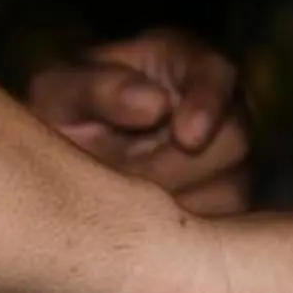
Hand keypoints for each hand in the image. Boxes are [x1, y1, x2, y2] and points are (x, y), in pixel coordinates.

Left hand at [28, 29, 251, 214]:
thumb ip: (100, 89)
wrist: (59, 160)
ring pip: (230, 188)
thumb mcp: (61, 91)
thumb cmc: (63, 112)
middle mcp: (217, 108)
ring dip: (172, 200)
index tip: (186, 136)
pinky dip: (179, 230)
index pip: (216, 74)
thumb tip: (155, 104)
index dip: (208, 104)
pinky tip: (139, 222)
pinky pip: (221, 226)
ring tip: (119, 193)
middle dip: (174, 166)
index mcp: (182, 62)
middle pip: (232, 139)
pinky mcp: (224, 202)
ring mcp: (228, 158)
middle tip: (119, 175)